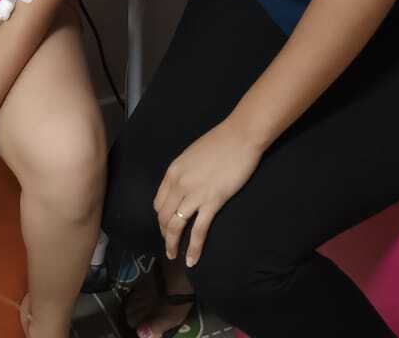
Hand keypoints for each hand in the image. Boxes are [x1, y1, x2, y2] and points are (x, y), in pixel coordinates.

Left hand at [154, 118, 264, 266]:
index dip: (160, 218)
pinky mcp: (213, 202)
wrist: (240, 137)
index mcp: (172, 172)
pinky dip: (194, 248)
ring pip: (176, 226)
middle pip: (163, 217)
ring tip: (174, 256)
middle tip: (170, 244)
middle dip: (164, 234)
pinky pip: (198, 230)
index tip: (165, 226)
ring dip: (172, 244)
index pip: (158, 203)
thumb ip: (183, 173)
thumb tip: (182, 189)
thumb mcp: (191, 156)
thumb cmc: (219, 143)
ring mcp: (195, 194)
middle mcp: (179, 184)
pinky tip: (192, 260)